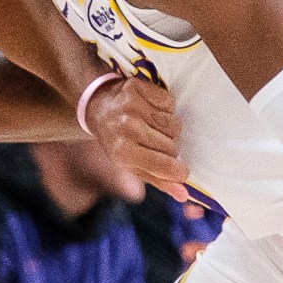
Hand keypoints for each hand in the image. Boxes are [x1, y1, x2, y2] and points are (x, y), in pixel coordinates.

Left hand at [84, 76, 187, 198]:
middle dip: (171, 148)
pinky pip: (170, 102)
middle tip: (156, 144)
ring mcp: (132, 106)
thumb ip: (159, 180)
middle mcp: (127, 128)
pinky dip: (166, 108)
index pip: (168, 167)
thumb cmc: (117, 141)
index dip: (179, 171)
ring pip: (174, 124)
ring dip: (170, 129)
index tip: (180, 170)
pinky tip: (152, 111)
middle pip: (174, 146)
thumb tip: (184, 195)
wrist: (98, 107)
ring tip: (153, 127)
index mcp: (124, 153)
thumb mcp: (132, 166)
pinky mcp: (138, 87)